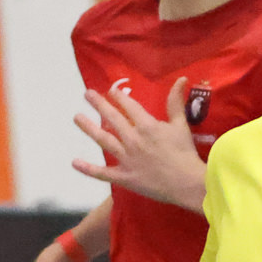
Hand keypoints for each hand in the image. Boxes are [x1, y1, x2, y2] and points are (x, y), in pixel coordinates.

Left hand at [73, 77, 208, 210]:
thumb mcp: (181, 125)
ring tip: (77, 118)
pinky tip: (74, 162)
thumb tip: (180, 79)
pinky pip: (103, 173)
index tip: (111, 90)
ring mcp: (126, 158)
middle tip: (87, 94)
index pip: (129, 106)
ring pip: (103, 140)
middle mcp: (133, 139)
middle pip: (112, 119)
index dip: (119, 97)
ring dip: (89, 128)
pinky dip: (88, 169)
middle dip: (99, 104)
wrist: (187, 183)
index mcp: (147, 126)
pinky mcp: (124, 176)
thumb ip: (175, 102)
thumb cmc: (185, 153)